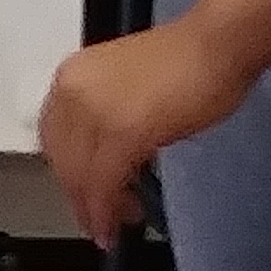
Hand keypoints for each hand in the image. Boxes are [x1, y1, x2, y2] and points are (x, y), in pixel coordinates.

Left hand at [37, 19, 251, 245]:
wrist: (216, 46)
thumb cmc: (186, 62)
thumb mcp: (127, 89)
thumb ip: (107, 117)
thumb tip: (108, 154)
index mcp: (72, 77)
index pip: (54, 136)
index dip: (66, 171)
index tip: (79, 193)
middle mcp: (72, 91)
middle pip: (62, 159)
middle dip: (78, 195)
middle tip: (98, 218)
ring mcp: (95, 112)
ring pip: (78, 175)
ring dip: (92, 207)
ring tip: (112, 224)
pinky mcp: (122, 134)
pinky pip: (103, 183)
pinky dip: (105, 211)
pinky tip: (114, 225)